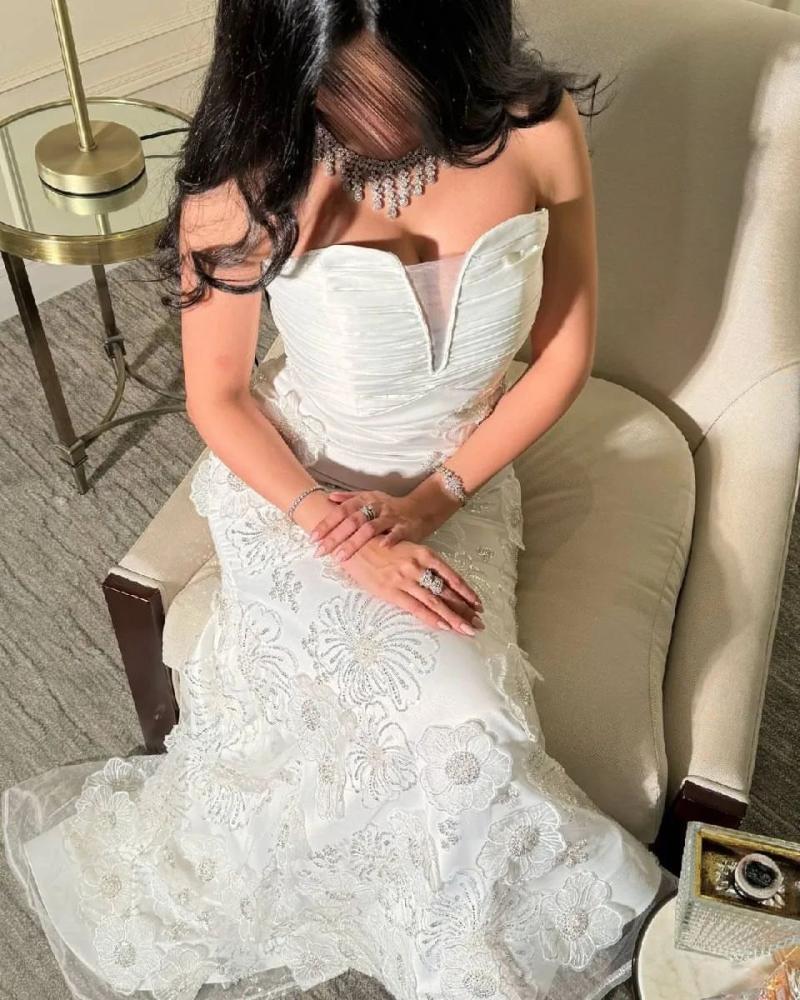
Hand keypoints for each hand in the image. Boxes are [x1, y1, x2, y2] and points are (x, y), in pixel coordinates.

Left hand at [309, 486, 460, 561]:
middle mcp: (376, 507)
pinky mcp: (406, 527)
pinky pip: (397, 533)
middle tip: (321, 551)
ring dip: (354, 542)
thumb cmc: (390, 507)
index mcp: (365, 500)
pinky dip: (389, 539)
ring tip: (341, 557)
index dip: (326, 524)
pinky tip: (381, 547)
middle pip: (352, 521)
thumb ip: (349, 498)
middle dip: (335, 537)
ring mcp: (391, 517)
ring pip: (370, 528)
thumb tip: (329, 498)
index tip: (313, 538)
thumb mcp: (369, 498)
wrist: (420, 508)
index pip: (341, 511)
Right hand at [334, 536, 484, 634]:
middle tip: (480, 623)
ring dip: (454, 617)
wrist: (351, 540)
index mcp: (423, 553)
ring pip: (435, 602)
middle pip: (447, 591)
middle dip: (465, 609)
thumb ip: (420, 562)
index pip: (451, 576)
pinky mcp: (390, 591)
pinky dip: (432, 618)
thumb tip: (435, 579)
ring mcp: (404, 579)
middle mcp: (418, 566)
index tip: (479, 604)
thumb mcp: (404, 548)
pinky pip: (416, 608)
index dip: (466, 592)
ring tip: (469, 629)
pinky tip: (444, 626)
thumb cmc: (377, 542)